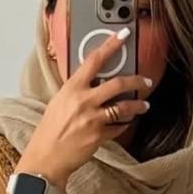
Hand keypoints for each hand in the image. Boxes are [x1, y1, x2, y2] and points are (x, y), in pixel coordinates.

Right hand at [20, 28, 151, 185]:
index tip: (123, 35)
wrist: (46, 157)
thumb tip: (93, 81)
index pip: (94, 60)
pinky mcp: (98, 136)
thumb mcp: (59, 102)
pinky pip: (118, 128)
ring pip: (124, 107)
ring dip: (137, 106)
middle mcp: (84, 101)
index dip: (111, 45)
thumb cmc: (50, 130)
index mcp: (72, 88)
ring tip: (144, 106)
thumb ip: (77, 90)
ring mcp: (93, 119)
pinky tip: (126, 124)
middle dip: (137, 80)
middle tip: (146, 81)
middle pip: (118, 83)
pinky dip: (124, 125)